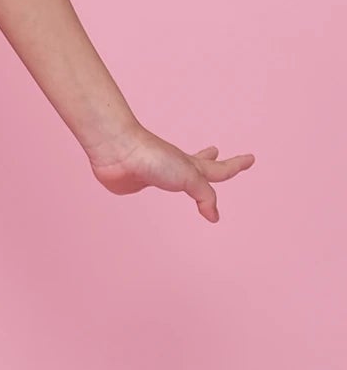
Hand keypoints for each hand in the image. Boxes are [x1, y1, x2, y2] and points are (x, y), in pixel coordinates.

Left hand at [85, 123, 254, 222]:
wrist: (118, 152)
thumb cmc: (153, 158)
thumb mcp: (189, 176)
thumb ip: (205, 196)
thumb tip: (214, 217)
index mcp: (191, 166)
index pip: (220, 168)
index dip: (237, 165)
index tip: (251, 158)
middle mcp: (175, 168)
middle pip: (200, 166)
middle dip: (214, 161)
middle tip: (220, 154)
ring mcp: (156, 174)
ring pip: (176, 175)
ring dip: (187, 173)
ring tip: (190, 172)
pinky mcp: (136, 182)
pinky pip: (151, 186)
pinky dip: (158, 184)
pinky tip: (154, 181)